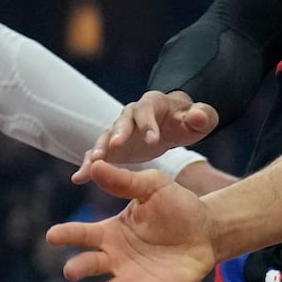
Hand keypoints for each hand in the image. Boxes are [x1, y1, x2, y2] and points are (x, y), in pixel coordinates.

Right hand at [46, 161, 217, 281]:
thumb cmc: (176, 206)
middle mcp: (115, 259)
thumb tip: (95, 164)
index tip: (52, 236)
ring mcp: (133, 279)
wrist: (207, 228)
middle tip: (71, 270)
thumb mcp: (152, 187)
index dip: (68, 235)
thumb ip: (125, 181)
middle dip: (79, 268)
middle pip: (91, 265)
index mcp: (110, 233)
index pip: (83, 234)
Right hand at [75, 90, 219, 178]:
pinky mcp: (112, 147)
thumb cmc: (189, 120)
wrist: (174, 124)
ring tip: (92, 164)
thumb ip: (203, 116)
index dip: (149, 124)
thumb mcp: (202, 118)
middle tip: (114, 147)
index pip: (148, 110)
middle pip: (122, 121)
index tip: (153, 141)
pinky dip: (89, 165)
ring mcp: (119, 130)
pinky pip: (98, 154)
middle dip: (118, 133)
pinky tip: (79, 178)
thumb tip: (198, 117)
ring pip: (105, 137)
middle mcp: (132, 113)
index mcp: (153, 103)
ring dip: (99, 149)